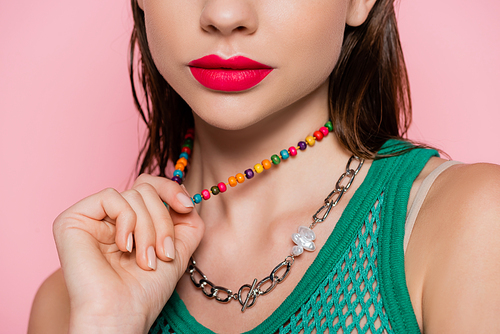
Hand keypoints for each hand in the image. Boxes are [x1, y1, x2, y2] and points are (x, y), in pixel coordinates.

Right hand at [53, 174, 203, 332]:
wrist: (123, 314)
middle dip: (163, 222)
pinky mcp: (72, 219)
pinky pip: (111, 197)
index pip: (149, 186)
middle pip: (145, 190)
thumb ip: (187, 221)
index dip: (170, 190)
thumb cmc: (146, 290)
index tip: (187, 206)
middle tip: (163, 254)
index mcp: (129, 222)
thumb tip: (185, 192)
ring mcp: (90, 217)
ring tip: (145, 260)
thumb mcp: (177, 249)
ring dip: (149, 229)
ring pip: (133, 195)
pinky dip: (127, 221)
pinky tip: (124, 246)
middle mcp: (108, 217)